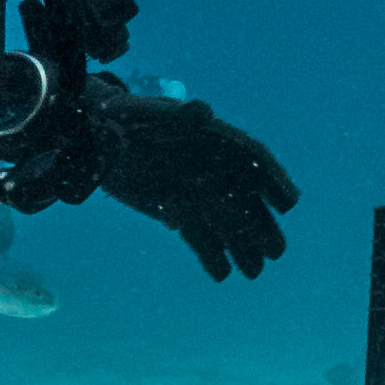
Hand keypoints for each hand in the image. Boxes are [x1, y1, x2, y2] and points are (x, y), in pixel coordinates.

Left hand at [95, 91, 297, 279]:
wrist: (96, 139)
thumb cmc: (125, 117)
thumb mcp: (147, 111)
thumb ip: (178, 116)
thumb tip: (204, 110)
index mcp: (214, 139)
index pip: (252, 159)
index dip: (273, 180)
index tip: (288, 203)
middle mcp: (212, 168)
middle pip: (245, 199)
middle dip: (262, 225)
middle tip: (276, 251)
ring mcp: (195, 192)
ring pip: (226, 223)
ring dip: (242, 247)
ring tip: (255, 272)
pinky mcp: (176, 211)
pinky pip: (198, 236)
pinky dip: (209, 254)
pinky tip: (221, 275)